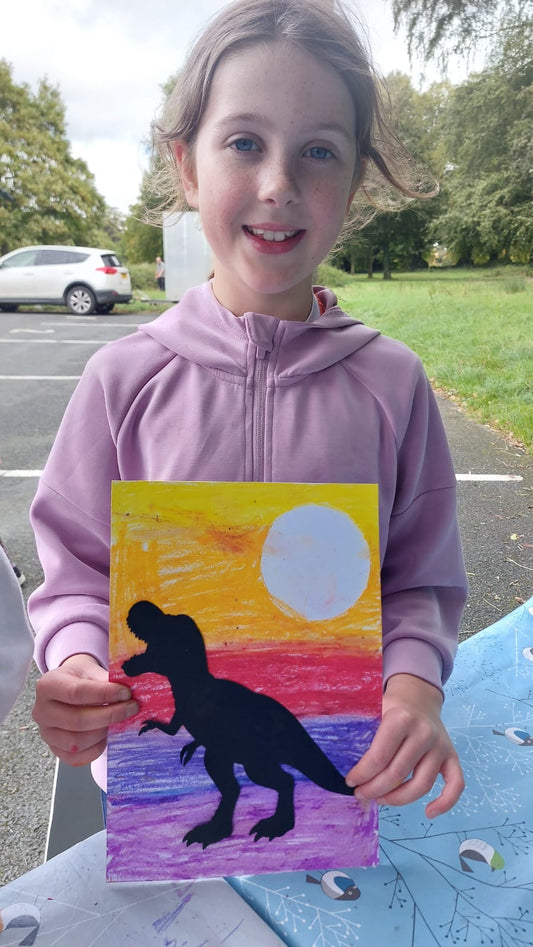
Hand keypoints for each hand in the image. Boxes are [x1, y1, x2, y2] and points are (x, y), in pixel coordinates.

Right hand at [33, 654, 138, 765]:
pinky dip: (96, 749)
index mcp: (47, 685)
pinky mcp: (54, 750)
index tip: (126, 693)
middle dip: (109, 715)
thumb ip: (106, 680)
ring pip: (76, 742)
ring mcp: (46, 733)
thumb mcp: (91, 670)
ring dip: (103, 732)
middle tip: (131, 708)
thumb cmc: (80, 678)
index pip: (75, 692)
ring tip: (118, 721)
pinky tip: (107, 735)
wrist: (68, 689)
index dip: (104, 694)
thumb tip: (129, 691)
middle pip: (76, 720)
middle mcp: (41, 711)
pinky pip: (76, 758)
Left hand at [345, 673, 463, 817]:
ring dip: (398, 799)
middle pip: (397, 774)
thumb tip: (339, 764)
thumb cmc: (390, 707)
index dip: (362, 775)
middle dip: (374, 790)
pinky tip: (428, 813)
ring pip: (421, 785)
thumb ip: (362, 733)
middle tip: (360, 794)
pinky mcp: (452, 756)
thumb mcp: (374, 710)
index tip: (350, 782)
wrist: (418, 696)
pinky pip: (456, 785)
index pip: (379, 757)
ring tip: (380, 800)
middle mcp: (424, 733)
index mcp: (401, 719)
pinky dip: (445, 803)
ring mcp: (440, 746)